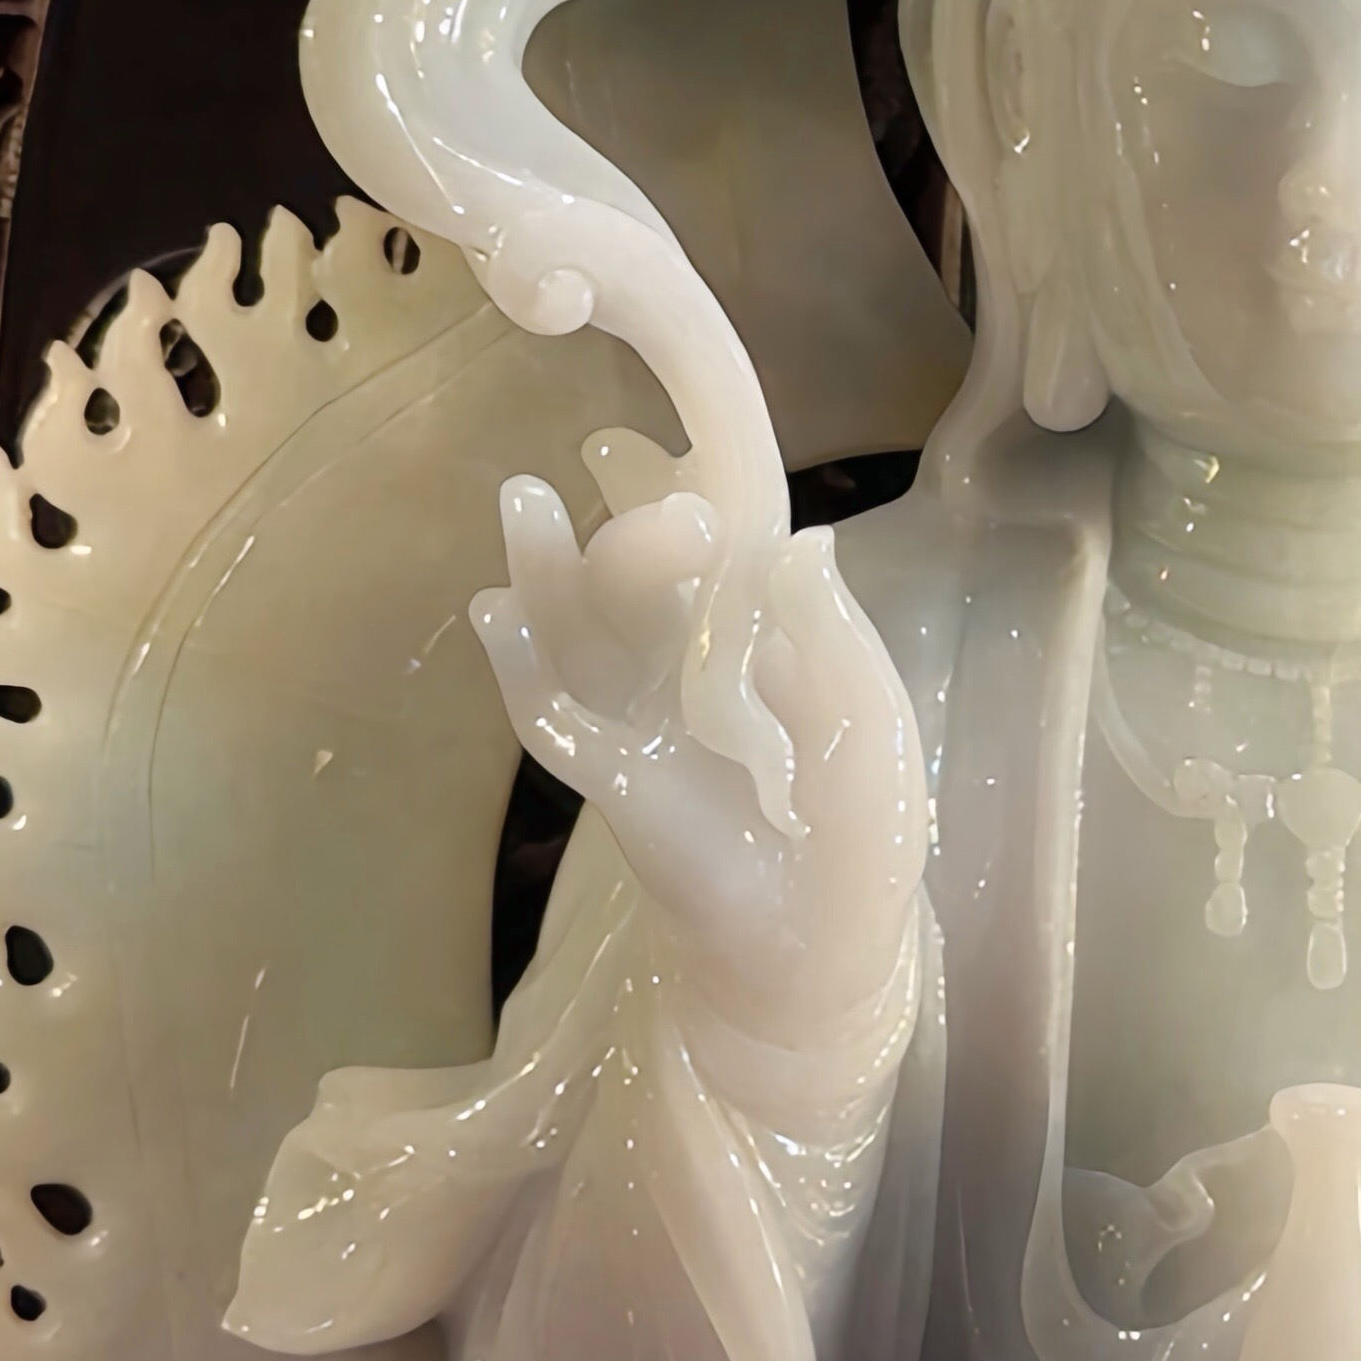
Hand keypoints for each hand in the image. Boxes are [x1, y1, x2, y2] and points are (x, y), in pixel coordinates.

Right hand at [475, 448, 923, 1043]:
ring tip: (522, 497)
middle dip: (639, 526)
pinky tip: (491, 611)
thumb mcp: (869, 726)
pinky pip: (551, 714)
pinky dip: (518, 664)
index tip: (661, 413)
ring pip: (580, 626)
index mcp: (764, 627)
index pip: (721, 531)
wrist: (817, 947)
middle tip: (633, 478)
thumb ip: (837, 642)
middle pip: (645, 572)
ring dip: (547, 566)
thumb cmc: (857, 828)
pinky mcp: (609, 778)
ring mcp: (640, 714)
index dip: (685, 475)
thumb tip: (806, 541)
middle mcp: (691, 655)